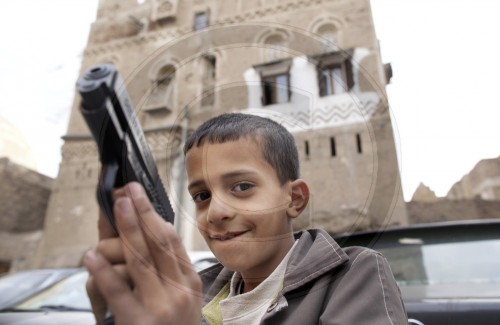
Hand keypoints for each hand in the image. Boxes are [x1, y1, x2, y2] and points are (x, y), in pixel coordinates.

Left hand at [84, 182, 201, 324]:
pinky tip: (90, 255)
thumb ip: (171, 268)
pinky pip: (118, 293)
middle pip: (158, 244)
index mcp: (189, 282)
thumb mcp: (183, 297)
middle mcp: (178, 291)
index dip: (153, 214)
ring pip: (141, 261)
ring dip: (126, 231)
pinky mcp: (139, 323)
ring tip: (116, 208)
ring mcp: (160, 307)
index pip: (171, 240)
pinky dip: (103, 272)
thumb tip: (152, 230)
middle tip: (127, 192)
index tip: (139, 195)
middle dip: (141, 214)